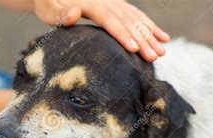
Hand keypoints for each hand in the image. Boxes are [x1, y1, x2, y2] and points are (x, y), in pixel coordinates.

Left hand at [33, 0, 169, 60]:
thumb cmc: (49, 6)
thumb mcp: (50, 10)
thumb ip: (61, 13)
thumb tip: (75, 12)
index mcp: (92, 4)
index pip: (110, 21)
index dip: (122, 35)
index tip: (133, 49)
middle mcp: (108, 2)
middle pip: (128, 22)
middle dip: (143, 40)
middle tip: (155, 57)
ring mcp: (115, 3)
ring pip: (137, 20)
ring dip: (151, 36)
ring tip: (162, 52)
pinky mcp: (118, 7)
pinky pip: (138, 17)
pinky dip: (151, 27)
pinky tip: (163, 37)